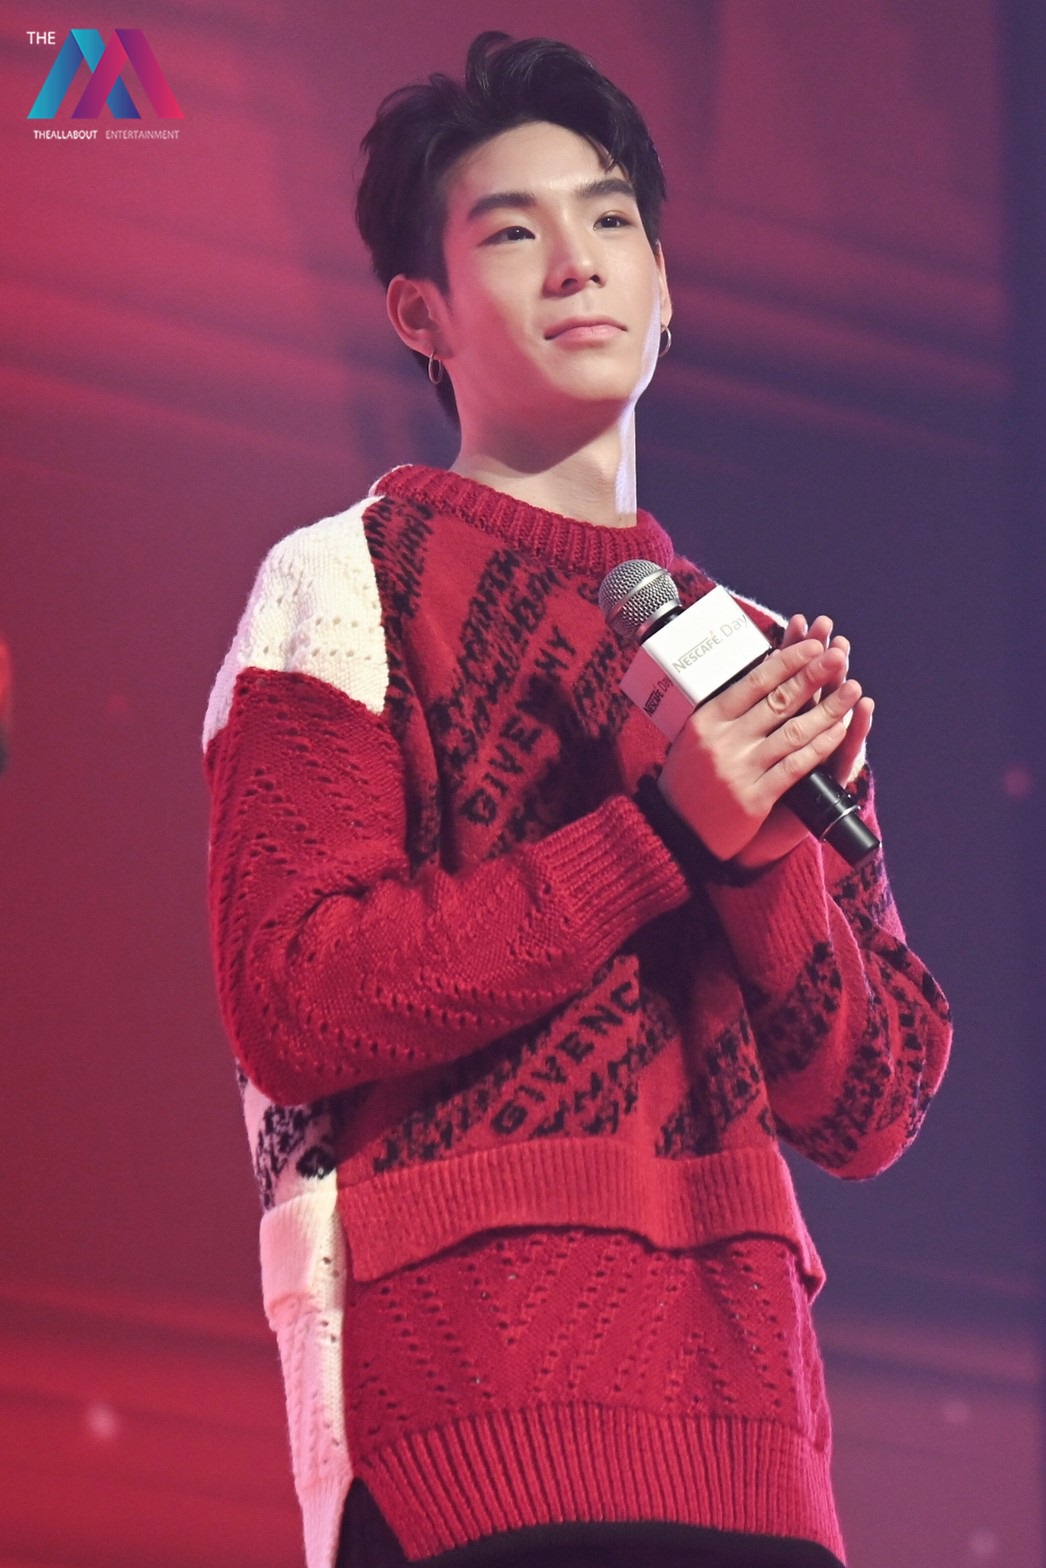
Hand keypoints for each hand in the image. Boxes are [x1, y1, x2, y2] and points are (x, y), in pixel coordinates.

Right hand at [656, 613, 873, 869]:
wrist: (673, 833)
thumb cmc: (687, 779)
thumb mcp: (693, 737)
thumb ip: (722, 712)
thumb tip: (761, 674)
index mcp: (706, 720)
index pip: (754, 681)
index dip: (787, 660)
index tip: (812, 645)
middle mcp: (723, 741)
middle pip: (778, 700)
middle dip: (814, 675)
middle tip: (839, 655)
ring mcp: (739, 770)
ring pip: (793, 731)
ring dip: (829, 708)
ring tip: (853, 689)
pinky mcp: (753, 799)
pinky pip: (795, 766)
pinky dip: (820, 746)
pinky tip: (839, 732)